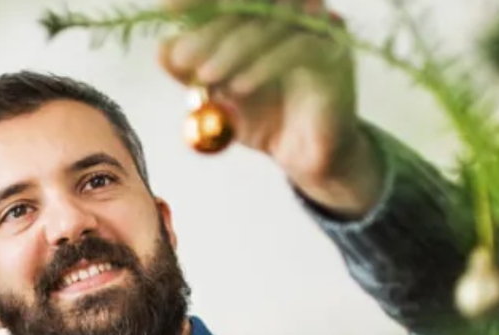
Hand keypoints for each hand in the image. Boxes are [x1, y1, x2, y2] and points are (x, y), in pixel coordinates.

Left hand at [158, 0, 384, 215]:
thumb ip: (191, 71)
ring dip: (235, 47)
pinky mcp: (335, 56)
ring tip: (207, 76)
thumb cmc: (263, 115)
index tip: (169, 9)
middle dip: (213, 26)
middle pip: (254, 0)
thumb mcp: (218, 93)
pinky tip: (239, 87)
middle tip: (185, 56)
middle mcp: (295, 9)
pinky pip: (300, 49)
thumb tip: (163, 48)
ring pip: (276, 21)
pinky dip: (265, 65)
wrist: (302, 155)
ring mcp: (319, 29)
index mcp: (267, 9)